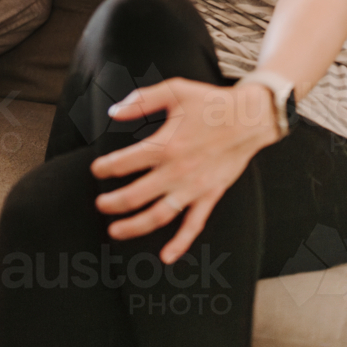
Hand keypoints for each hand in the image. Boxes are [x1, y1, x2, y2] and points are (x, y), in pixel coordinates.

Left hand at [90, 79, 277, 263]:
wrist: (249, 118)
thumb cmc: (210, 103)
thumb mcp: (174, 90)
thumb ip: (141, 100)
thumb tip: (113, 111)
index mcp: (165, 145)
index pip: (125, 163)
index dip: (106, 168)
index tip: (96, 170)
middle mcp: (177, 171)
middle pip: (135, 196)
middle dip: (113, 203)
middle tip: (100, 203)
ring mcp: (194, 188)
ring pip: (159, 216)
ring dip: (134, 227)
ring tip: (115, 230)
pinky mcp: (210, 196)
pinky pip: (193, 225)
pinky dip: (180, 244)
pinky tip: (166, 256)